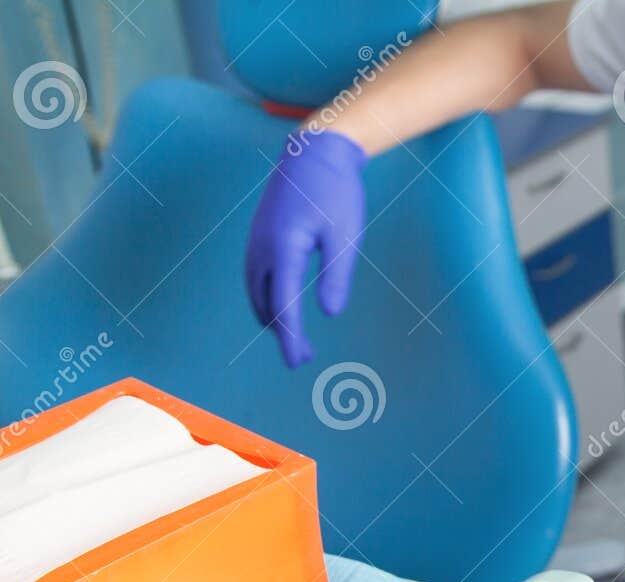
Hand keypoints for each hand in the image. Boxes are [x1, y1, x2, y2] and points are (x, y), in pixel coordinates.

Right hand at [244, 129, 367, 367]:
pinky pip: (256, 278)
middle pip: (265, 303)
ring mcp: (256, 241)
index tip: (296, 362)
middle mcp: (262, 248)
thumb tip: (329, 314)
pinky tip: (282, 308)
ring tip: (293, 339)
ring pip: (256, 292)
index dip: (290, 337)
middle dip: (282, 333)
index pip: (284, 305)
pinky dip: (266, 299)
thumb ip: (336, 275)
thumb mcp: (346, 236)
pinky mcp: (258, 237)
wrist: (314, 152)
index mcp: (283, 248)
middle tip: (302, 358)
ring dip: (272, 318)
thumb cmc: (336, 194)